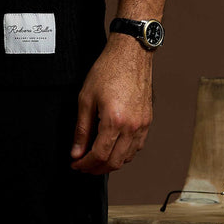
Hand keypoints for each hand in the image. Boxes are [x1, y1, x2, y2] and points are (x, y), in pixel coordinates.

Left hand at [70, 33, 153, 173]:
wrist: (131, 54)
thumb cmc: (108, 70)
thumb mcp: (86, 98)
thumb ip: (81, 129)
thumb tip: (76, 152)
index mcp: (114, 120)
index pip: (99, 155)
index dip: (85, 164)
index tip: (76, 164)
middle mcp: (132, 126)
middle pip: (114, 162)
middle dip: (96, 168)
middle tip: (84, 166)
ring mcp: (143, 125)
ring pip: (127, 157)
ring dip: (111, 163)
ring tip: (96, 159)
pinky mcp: (148, 121)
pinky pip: (137, 146)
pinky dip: (124, 153)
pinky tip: (113, 148)